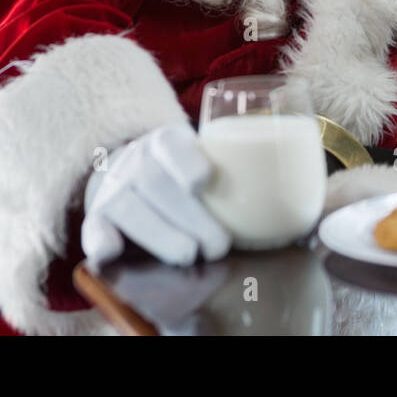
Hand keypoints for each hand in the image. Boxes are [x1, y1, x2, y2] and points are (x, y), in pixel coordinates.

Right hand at [82, 122, 230, 267]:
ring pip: (129, 209)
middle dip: (189, 217)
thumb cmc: (186, 173)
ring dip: (161, 235)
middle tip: (218, 245)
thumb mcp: (209, 158)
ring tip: (190, 255)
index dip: (187, 161)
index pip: (171, 143)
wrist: (134, 170)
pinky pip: (92, 227)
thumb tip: (303, 214)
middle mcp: (137, 160)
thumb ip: (242, 173)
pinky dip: (100, 241)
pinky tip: (111, 253)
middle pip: (156, 183)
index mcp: (167, 141)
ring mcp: (114, 188)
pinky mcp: (98, 216)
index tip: (204, 180)